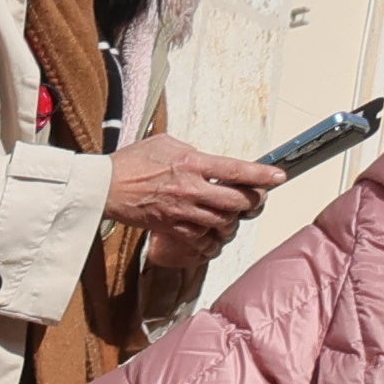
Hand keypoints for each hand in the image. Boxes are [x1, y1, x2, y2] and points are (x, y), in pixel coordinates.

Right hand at [103, 134, 275, 259]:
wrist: (104, 188)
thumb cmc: (131, 163)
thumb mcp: (166, 144)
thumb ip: (192, 152)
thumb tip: (208, 161)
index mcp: (192, 163)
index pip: (236, 170)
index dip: (262, 175)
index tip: (279, 177)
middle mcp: (191, 189)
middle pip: (236, 202)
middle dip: (253, 202)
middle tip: (257, 199)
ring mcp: (181, 212)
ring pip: (223, 222)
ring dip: (234, 221)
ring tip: (234, 216)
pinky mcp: (171, 229)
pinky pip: (202, 240)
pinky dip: (213, 239)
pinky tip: (214, 233)